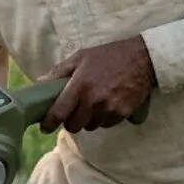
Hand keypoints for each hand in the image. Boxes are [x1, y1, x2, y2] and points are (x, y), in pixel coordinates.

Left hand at [39, 35, 156, 133]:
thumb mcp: (80, 58)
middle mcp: (93, 100)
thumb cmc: (108, 56)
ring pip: (90, 126)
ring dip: (88, 120)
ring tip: (92, 106)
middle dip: (70, 122)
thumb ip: (59, 72)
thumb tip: (40, 83)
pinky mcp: (122, 113)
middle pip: (74, 126)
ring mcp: (109, 108)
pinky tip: (105, 106)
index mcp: (79, 85)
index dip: (49, 123)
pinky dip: (103, 119)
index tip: (45, 128)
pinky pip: (106, 124)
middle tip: (73, 112)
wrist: (143, 58)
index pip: (58, 113)